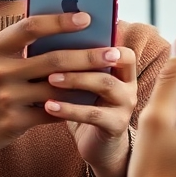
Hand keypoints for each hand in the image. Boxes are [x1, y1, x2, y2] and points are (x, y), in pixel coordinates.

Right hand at [0, 12, 113, 176]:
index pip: (30, 27)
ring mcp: (5, 99)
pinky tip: (91, 100)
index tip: (87, 17)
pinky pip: (53, 112)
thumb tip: (62, 29)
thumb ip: (17, 47)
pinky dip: (73, 106)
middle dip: (88, 55)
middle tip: (113, 51)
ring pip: (58, 88)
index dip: (60, 21)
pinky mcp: (13, 123)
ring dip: (87, 82)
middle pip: (54, 59)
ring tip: (109, 76)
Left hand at [45, 46, 139, 176]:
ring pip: (106, 85)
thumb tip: (46, 37)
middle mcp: (129, 85)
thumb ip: (75, 64)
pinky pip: (94, 115)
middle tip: (55, 56)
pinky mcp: (115, 126)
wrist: (96, 147)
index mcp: (122, 71)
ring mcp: (125, 106)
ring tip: (50, 79)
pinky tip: (48, 106)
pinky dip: (70, 109)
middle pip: (115, 61)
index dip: (105, 37)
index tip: (82, 29)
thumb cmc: (84, 108)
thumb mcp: (82, 85)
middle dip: (85, 57)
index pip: (121, 45)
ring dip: (77, 80)